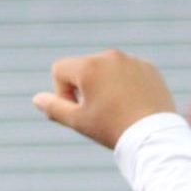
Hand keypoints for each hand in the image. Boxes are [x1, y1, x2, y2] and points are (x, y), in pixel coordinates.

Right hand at [33, 50, 177, 149]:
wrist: (153, 134)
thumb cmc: (111, 128)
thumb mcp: (77, 121)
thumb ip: (53, 107)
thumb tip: (37, 99)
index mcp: (89, 66)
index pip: (59, 70)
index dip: (61, 93)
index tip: (78, 110)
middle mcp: (110, 56)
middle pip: (83, 68)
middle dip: (84, 88)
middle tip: (97, 112)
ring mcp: (132, 60)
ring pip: (106, 70)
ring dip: (104, 86)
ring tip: (116, 110)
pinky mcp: (149, 67)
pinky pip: (127, 72)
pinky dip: (125, 85)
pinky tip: (132, 105)